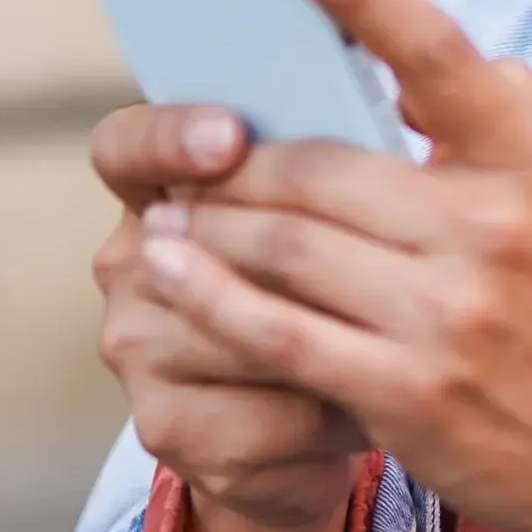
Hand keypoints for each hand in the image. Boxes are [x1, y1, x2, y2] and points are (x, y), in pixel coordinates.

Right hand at [90, 102, 368, 531]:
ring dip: (334, 341)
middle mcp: (129, 264)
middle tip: (389, 252)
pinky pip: (266, 412)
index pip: (126, 145)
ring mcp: (135, 348)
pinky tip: (375, 410)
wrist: (301, 433)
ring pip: (245, 332)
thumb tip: (394, 97)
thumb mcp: (323, 223)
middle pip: (204, 243)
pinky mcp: (163, 427)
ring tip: (406, 341)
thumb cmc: (326, 299)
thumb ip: (327, 169)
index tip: (230, 136)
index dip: (170, 135)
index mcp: (157, 191)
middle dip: (299, 254)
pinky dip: (331, 413)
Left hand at [134, 0, 531, 531]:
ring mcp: (444, 317)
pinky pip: (279, 333)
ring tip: (170, 209)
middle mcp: (490, 231)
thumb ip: (513, 102)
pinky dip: (210, 295)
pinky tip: (169, 268)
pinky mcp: (405, 393)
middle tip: (190, 149)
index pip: (437, 57)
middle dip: (238, 158)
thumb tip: (413, 60)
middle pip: (320, 169)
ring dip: (212, 222)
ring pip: (286, 246)